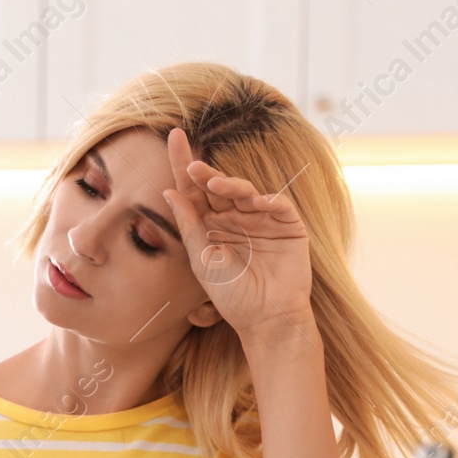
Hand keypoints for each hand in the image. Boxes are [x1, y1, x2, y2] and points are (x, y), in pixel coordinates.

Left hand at [161, 126, 313, 336]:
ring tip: (215, 184)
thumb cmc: (232, 295)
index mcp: (212, 225)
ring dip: (231, 185)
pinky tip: (256, 201)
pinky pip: (279, 205)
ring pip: (246, 192)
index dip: (183, 165)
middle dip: (205, 173)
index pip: (195, 191)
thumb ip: (189, 226)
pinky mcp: (288, 227)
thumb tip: (170, 192)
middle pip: (218, 187)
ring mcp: (262, 220)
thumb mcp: (203, 259)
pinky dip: (269, 200)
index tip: (174, 138)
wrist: (265, 320)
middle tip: (192, 163)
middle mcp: (236, 218)